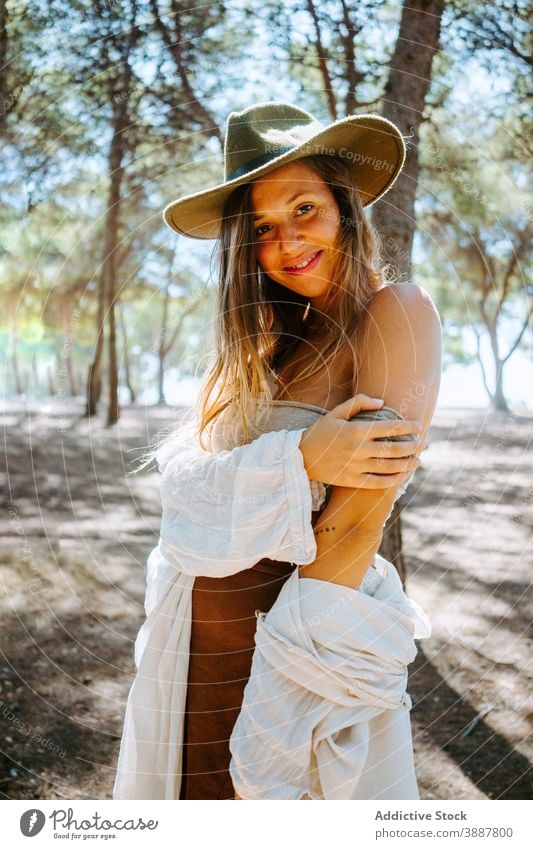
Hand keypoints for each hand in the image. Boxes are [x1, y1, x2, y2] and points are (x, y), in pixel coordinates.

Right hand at [298, 394, 425, 488]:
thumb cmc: (320, 432)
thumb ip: (358, 403)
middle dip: (413, 446)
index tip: (418, 427)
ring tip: (418, 460)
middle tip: (425, 444)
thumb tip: (381, 402)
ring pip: (388, 466)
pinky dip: (392, 480)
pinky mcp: (352, 480)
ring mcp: (356, 466)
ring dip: (407, 463)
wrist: (300, 457)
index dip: (407, 427)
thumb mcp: (336, 412)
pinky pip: (377, 482)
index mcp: (356, 430)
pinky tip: (402, 476)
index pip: (389, 427)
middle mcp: (358, 449)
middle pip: (393, 448)